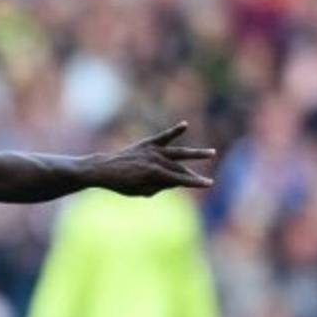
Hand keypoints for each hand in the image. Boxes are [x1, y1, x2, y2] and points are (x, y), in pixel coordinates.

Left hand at [98, 121, 215, 196]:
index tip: (209, 184)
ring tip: (211, 153)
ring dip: (196, 153)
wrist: (105, 169)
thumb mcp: (141, 191)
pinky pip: (163, 137)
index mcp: (154, 175)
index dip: (195, 182)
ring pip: (179, 152)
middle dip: (193, 176)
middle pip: (180, 169)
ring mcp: (153, 151)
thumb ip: (159, 186)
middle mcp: (156, 161)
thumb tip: (176, 180)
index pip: (180, 180)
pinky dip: (174, 131)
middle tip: (207, 181)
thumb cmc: (122, 184)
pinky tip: (185, 125)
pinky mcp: (148, 143)